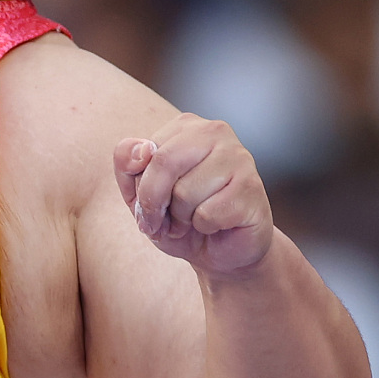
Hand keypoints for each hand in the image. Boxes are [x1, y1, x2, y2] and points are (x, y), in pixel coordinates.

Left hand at [115, 114, 273, 276]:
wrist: (223, 251)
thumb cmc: (180, 216)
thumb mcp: (139, 191)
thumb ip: (126, 161)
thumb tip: (142, 149)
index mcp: (186, 126)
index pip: (144, 151)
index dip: (140, 189)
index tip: (147, 208)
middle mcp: (215, 132)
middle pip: (164, 164)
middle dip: (155, 203)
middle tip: (163, 222)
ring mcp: (239, 158)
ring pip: (186, 192)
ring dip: (182, 219)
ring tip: (193, 220)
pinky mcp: (252, 188)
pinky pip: (209, 214)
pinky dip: (204, 227)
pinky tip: (216, 224)